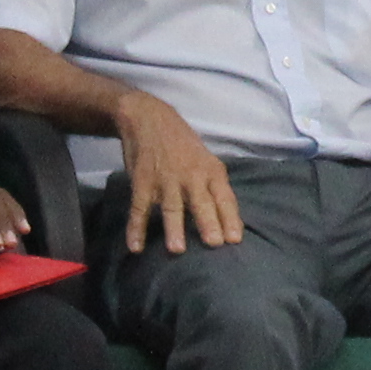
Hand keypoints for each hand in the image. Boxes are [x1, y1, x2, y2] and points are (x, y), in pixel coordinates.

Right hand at [113, 90, 245, 252]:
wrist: (149, 119)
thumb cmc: (183, 145)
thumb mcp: (206, 160)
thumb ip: (214, 187)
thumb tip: (229, 219)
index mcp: (211, 171)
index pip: (224, 198)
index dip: (230, 219)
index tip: (235, 240)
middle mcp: (191, 176)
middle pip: (202, 202)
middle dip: (208, 223)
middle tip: (214, 244)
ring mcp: (166, 179)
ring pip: (171, 207)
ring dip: (174, 228)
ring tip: (177, 250)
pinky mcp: (143, 182)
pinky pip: (139, 208)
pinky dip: (136, 228)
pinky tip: (135, 246)